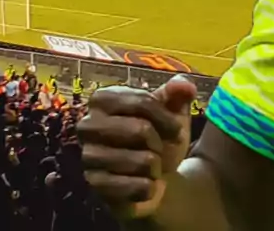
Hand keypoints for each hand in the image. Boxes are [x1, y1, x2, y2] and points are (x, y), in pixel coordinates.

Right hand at [77, 75, 195, 218]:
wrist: (156, 175)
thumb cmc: (159, 136)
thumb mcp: (173, 111)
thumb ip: (179, 93)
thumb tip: (185, 86)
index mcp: (103, 98)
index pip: (142, 101)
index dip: (167, 117)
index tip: (176, 129)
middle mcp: (88, 125)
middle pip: (140, 130)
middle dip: (160, 143)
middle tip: (159, 148)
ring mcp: (89, 156)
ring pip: (142, 161)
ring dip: (156, 166)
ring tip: (149, 165)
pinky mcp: (95, 185)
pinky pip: (138, 187)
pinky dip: (150, 187)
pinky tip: (144, 183)